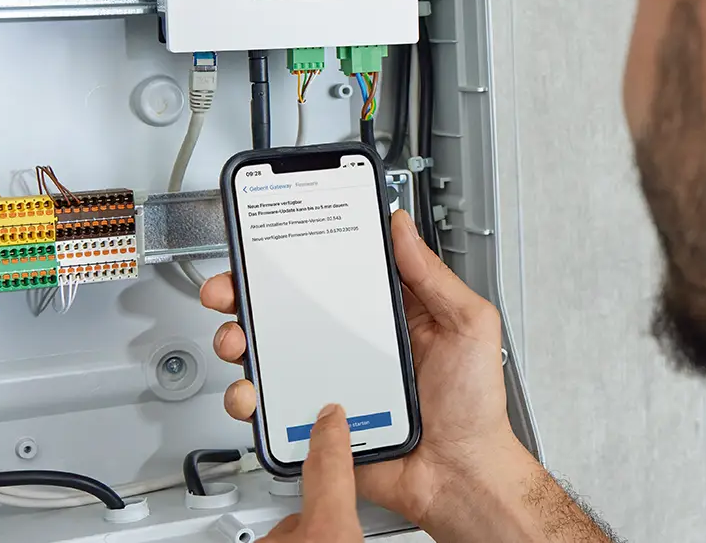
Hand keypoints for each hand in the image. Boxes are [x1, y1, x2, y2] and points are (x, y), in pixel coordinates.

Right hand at [204, 208, 530, 533]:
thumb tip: (402, 229)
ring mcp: (331, 383)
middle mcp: (353, 346)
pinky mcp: (317, 422)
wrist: (460, 475)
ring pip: (269, 356)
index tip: (269, 246)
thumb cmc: (474, 406)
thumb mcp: (468, 326)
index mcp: (387, 318)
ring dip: (240, 343)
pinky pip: (272, 406)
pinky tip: (254, 392)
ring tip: (238, 342)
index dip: (299, 260)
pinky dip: (250, 397)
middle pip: (289, 312)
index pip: (334, 277)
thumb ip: (434, 277)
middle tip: (231, 292)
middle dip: (249, 296)